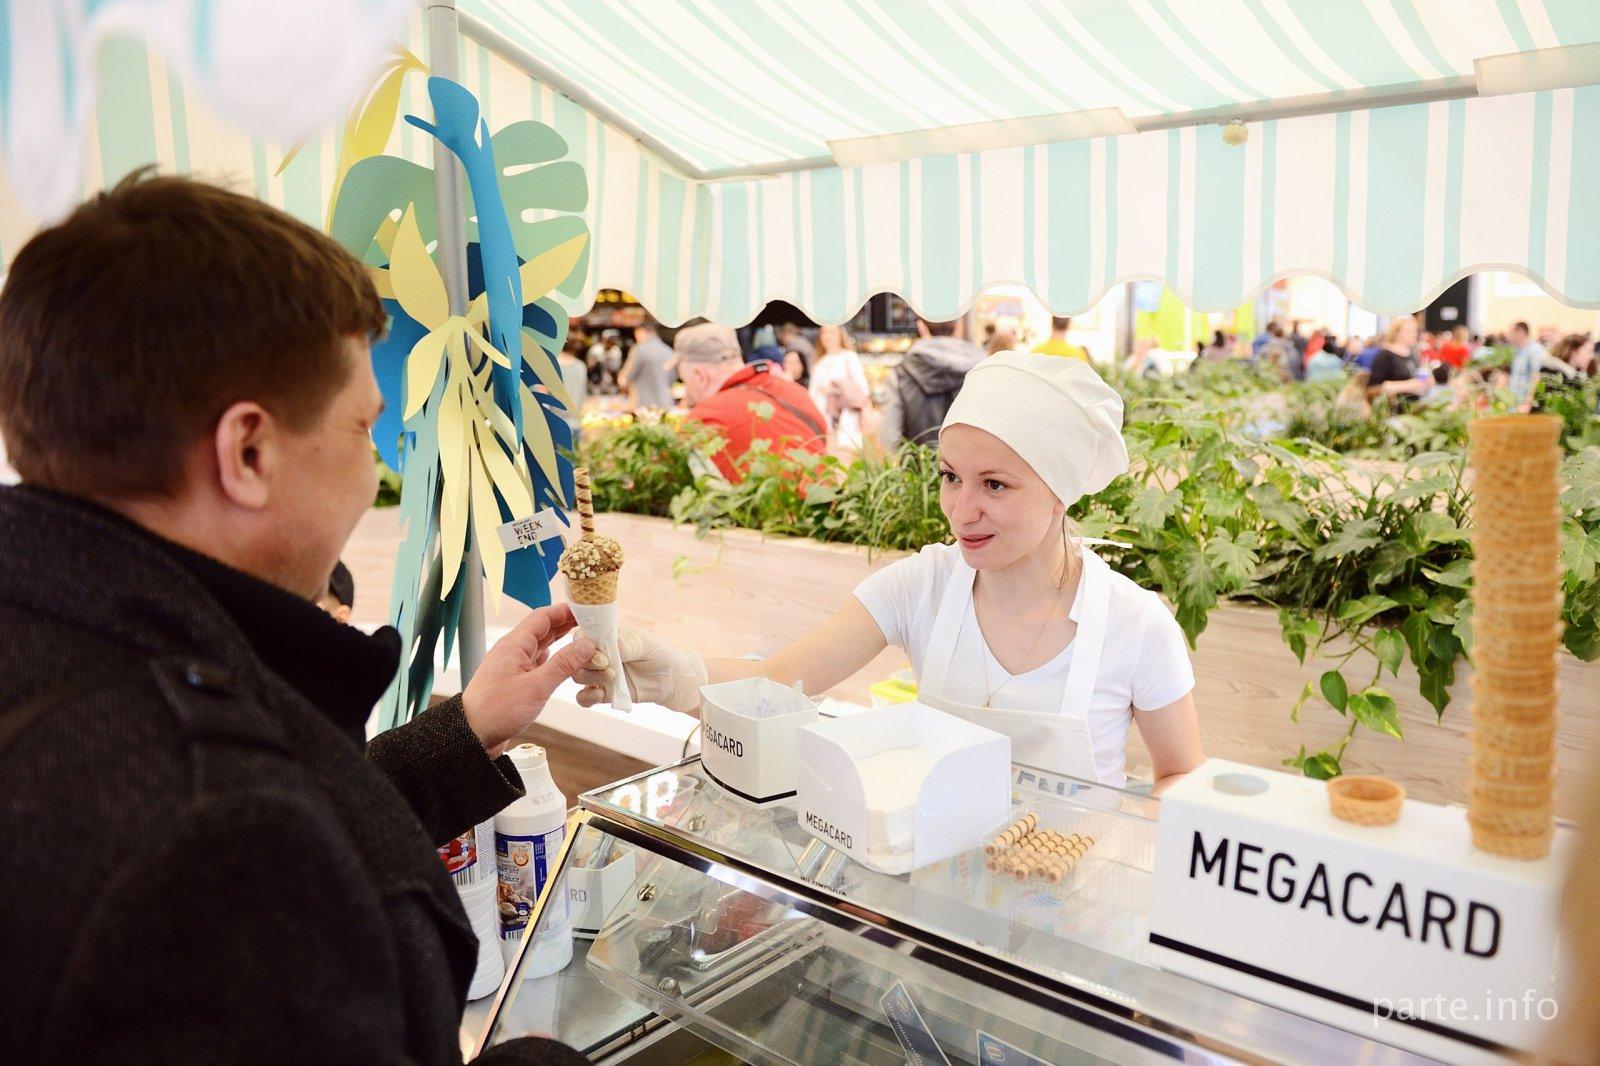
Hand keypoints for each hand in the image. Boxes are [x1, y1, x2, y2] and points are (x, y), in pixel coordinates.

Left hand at [462, 605, 596, 757]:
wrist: (472, 735)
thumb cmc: (496, 710)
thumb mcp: (535, 687)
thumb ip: (563, 664)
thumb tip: (587, 644)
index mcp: (514, 645)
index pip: (542, 617)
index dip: (564, 611)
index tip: (585, 609)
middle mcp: (513, 651)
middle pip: (543, 630)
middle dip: (566, 624)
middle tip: (590, 622)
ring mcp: (514, 666)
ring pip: (541, 646)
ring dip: (561, 642)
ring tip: (583, 639)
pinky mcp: (516, 681)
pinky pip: (538, 663)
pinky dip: (554, 659)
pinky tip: (565, 661)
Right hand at [572, 624, 707, 713]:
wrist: (671, 679)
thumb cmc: (658, 653)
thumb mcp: (645, 643)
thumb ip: (626, 644)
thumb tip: (610, 643)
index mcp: (605, 635)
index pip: (582, 635)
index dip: (582, 642)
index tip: (596, 648)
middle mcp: (597, 653)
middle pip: (575, 657)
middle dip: (587, 661)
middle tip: (607, 664)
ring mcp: (598, 674)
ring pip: (578, 676)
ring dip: (589, 677)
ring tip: (612, 676)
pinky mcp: (603, 692)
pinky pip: (584, 698)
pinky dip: (587, 697)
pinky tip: (600, 695)